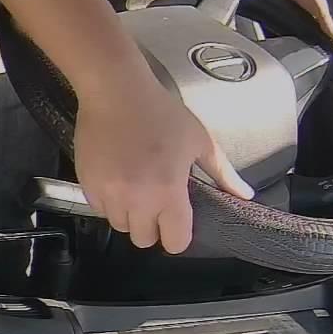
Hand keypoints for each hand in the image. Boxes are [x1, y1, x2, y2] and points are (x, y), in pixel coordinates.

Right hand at [74, 77, 254, 253]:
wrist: (115, 92)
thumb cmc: (160, 113)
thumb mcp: (200, 140)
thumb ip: (222, 173)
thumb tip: (244, 195)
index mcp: (168, 191)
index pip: (174, 241)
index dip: (178, 236)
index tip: (177, 224)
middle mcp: (136, 199)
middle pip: (143, 240)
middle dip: (152, 227)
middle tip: (155, 204)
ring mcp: (109, 194)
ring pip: (120, 225)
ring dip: (129, 214)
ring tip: (135, 189)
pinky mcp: (88, 185)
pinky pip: (99, 208)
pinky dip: (109, 201)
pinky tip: (117, 179)